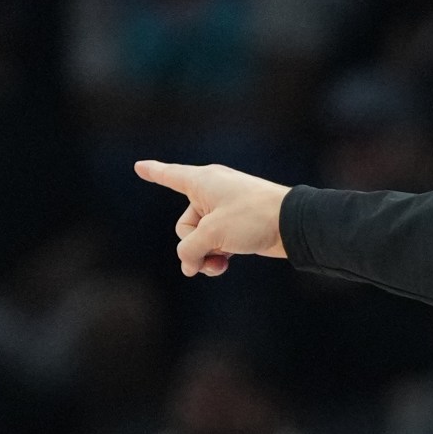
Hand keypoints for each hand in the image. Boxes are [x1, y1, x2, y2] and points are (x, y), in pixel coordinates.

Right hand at [138, 161, 290, 276]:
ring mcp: (225, 211)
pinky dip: (218, 256)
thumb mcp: (212, 234)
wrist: (293, 225)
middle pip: (184, 225)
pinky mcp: (238, 227)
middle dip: (193, 244)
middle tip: (213, 248)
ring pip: (201, 238)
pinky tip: (224, 266)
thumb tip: (189, 267)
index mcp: (202, 182)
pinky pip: (217, 244)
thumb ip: (191, 250)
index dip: (154, 173)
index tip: (139, 166)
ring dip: (206, 255)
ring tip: (219, 265)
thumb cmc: (252, 218)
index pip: (170, 176)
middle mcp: (212, 193)